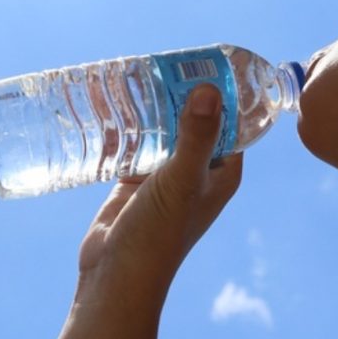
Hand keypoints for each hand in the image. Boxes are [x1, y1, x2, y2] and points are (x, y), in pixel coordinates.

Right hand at [38, 83, 242, 338]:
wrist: (115, 280)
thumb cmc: (158, 236)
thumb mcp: (180, 180)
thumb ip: (196, 137)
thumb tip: (210, 91)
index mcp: (223, 171)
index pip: (233, 120)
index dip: (224, 89)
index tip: (206, 57)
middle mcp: (198, 171)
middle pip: (193, 119)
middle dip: (178, 91)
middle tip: (159, 59)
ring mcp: (166, 176)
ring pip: (161, 129)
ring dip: (148, 105)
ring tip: (130, 71)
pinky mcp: (134, 182)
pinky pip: (132, 143)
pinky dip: (123, 125)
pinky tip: (104, 102)